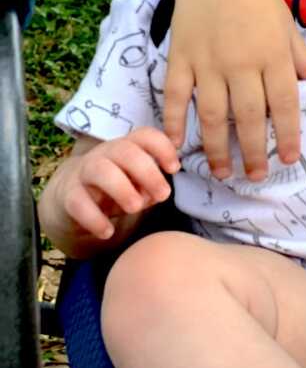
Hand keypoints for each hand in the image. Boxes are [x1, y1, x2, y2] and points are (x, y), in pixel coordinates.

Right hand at [56, 128, 178, 241]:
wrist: (70, 196)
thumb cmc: (115, 186)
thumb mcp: (135, 184)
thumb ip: (150, 186)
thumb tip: (158, 193)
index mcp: (127, 146)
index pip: (145, 136)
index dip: (162, 148)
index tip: (174, 168)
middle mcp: (106, 153)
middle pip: (126, 152)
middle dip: (148, 172)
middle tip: (163, 195)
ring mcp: (84, 171)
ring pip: (101, 170)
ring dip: (122, 189)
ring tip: (136, 208)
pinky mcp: (68, 195)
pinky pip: (79, 202)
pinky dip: (94, 218)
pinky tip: (108, 232)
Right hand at [164, 0, 305, 182]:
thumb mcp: (285, 21)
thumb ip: (300, 54)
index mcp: (273, 53)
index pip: (285, 103)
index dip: (288, 135)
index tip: (290, 159)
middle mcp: (242, 62)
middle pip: (250, 117)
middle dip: (254, 152)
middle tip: (255, 177)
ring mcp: (208, 62)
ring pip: (214, 115)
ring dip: (217, 148)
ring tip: (222, 172)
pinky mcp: (180, 58)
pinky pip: (176, 97)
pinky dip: (175, 123)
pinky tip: (176, 146)